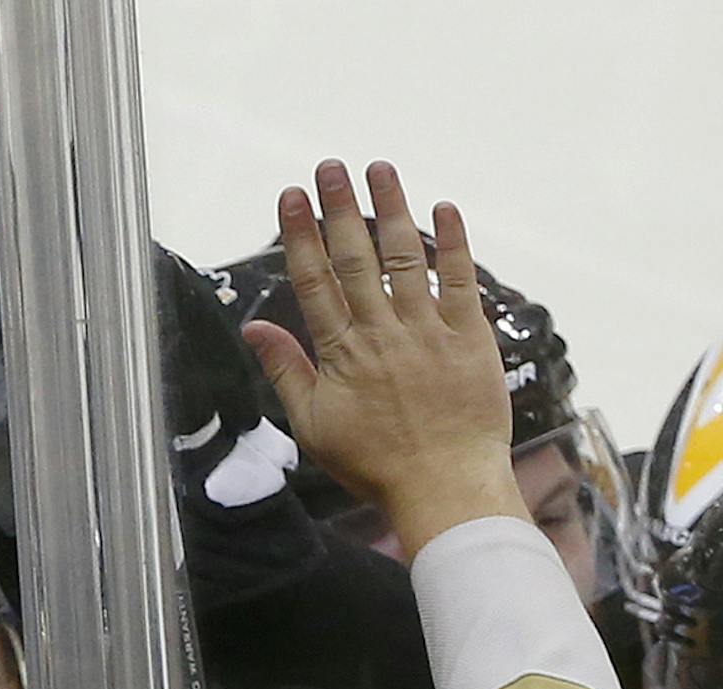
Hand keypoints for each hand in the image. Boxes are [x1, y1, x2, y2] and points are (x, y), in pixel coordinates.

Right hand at [242, 160, 524, 559]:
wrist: (443, 484)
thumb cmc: (374, 463)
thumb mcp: (314, 425)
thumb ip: (286, 371)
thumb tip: (254, 328)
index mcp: (341, 354)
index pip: (314, 283)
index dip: (301, 236)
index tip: (291, 198)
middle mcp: (382, 333)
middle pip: (356, 259)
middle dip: (340, 209)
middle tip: (330, 168)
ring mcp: (428, 330)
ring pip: (406, 257)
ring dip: (392, 210)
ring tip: (379, 169)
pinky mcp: (469, 336)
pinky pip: (461, 280)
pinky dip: (455, 242)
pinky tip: (445, 207)